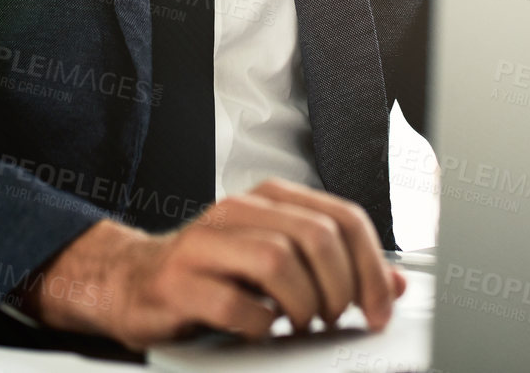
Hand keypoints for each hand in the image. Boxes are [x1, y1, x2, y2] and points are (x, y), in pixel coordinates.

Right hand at [17, 177, 408, 350]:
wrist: (134, 282)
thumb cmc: (213, 273)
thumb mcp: (278, 260)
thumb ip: (336, 266)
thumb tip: (395, 285)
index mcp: (269, 199)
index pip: (342, 216)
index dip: (372, 266)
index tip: (380, 307)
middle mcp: (238, 211)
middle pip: (315, 236)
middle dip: (341, 287)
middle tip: (338, 318)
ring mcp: (204, 243)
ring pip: (278, 261)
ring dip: (304, 304)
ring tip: (302, 324)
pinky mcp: (179, 282)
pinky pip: (237, 304)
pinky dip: (261, 325)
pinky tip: (261, 329)